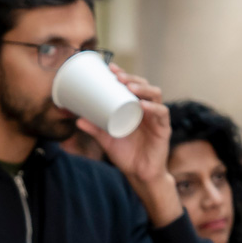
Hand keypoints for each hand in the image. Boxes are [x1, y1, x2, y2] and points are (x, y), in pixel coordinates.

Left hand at [76, 65, 176, 222]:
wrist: (139, 174)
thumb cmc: (125, 154)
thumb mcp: (106, 139)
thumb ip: (94, 129)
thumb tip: (77, 120)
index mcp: (135, 108)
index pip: (132, 86)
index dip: (124, 74)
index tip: (111, 68)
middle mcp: (147, 109)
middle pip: (144, 86)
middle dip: (132, 78)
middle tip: (118, 76)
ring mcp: (157, 118)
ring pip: (155, 95)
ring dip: (142, 88)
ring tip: (129, 86)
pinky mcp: (164, 129)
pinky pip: (161, 114)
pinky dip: (152, 108)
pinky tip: (142, 105)